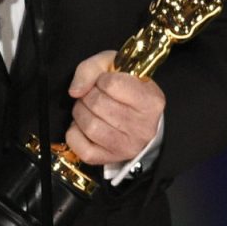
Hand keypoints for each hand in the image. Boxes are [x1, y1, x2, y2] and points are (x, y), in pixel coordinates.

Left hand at [64, 50, 164, 165]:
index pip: (112, 84)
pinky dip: (76, 134)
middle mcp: (143, 127)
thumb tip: (75, 91)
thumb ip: (92, 68)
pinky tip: (84, 126)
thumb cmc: (127, 89)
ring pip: (89, 125)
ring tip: (89, 110)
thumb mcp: (115, 67)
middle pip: (97, 104)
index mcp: (151, 101)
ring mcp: (128, 147)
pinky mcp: (111, 159)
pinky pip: (82, 148)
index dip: (101, 79)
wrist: (139, 119)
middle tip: (94, 96)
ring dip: (81, 113)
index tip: (106, 82)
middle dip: (88, 95)